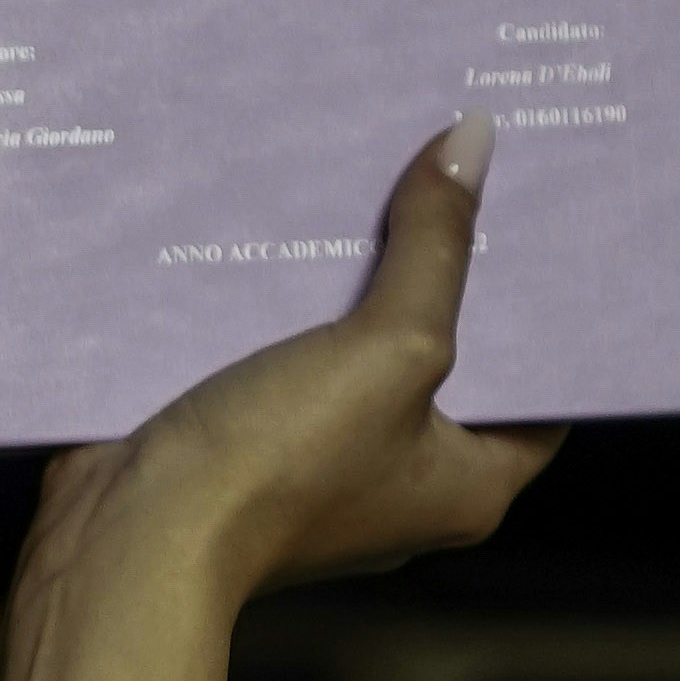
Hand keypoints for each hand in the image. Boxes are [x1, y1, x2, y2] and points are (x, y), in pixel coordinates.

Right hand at [34, 116, 557, 627]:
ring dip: (362, 275)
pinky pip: (288, 355)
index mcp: (467, 486)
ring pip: (361, 349)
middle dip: (448, 269)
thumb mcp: (387, 346)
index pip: (541, 387)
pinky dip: (290, 299)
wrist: (131, 539)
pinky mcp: (250, 442)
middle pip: (450, 356)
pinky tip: (288, 225)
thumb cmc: (279, 469)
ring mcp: (321, 465)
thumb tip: (473, 141)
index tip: (548, 215)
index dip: (547, 303)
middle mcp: (403, 483)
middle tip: (466, 168)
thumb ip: (436, 248)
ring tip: (381, 173)